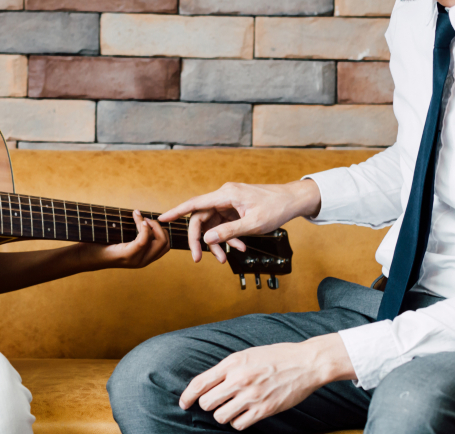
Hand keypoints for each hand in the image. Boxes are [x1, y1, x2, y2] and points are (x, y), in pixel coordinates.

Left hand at [78, 211, 169, 268]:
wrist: (85, 256)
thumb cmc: (101, 245)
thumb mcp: (122, 239)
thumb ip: (134, 233)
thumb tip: (141, 214)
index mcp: (144, 258)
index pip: (165, 245)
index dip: (161, 230)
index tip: (148, 219)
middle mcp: (143, 261)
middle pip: (166, 243)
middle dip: (159, 227)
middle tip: (146, 219)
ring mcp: (136, 260)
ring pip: (158, 241)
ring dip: (152, 225)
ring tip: (141, 219)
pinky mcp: (128, 255)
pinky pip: (144, 240)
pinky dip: (144, 228)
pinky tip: (139, 220)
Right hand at [157, 180, 320, 263]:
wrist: (293, 201)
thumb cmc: (276, 208)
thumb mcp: (252, 224)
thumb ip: (228, 232)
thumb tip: (208, 239)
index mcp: (226, 195)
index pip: (195, 203)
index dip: (176, 211)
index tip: (162, 218)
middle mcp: (224, 197)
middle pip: (202, 219)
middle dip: (200, 240)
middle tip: (198, 258)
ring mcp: (230, 204)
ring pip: (213, 225)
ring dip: (217, 243)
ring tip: (225, 258)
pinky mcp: (235, 210)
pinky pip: (224, 226)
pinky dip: (228, 238)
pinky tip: (239, 247)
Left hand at [179, 334, 355, 430]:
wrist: (305, 363)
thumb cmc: (276, 356)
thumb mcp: (247, 354)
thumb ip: (228, 367)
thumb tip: (208, 383)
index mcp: (233, 362)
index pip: (200, 383)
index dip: (187, 396)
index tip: (183, 404)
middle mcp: (239, 379)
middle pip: (207, 403)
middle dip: (208, 405)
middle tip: (217, 403)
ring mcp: (251, 395)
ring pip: (221, 417)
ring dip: (224, 415)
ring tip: (232, 408)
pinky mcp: (264, 410)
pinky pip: (239, 425)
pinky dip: (238, 422)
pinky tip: (245, 414)